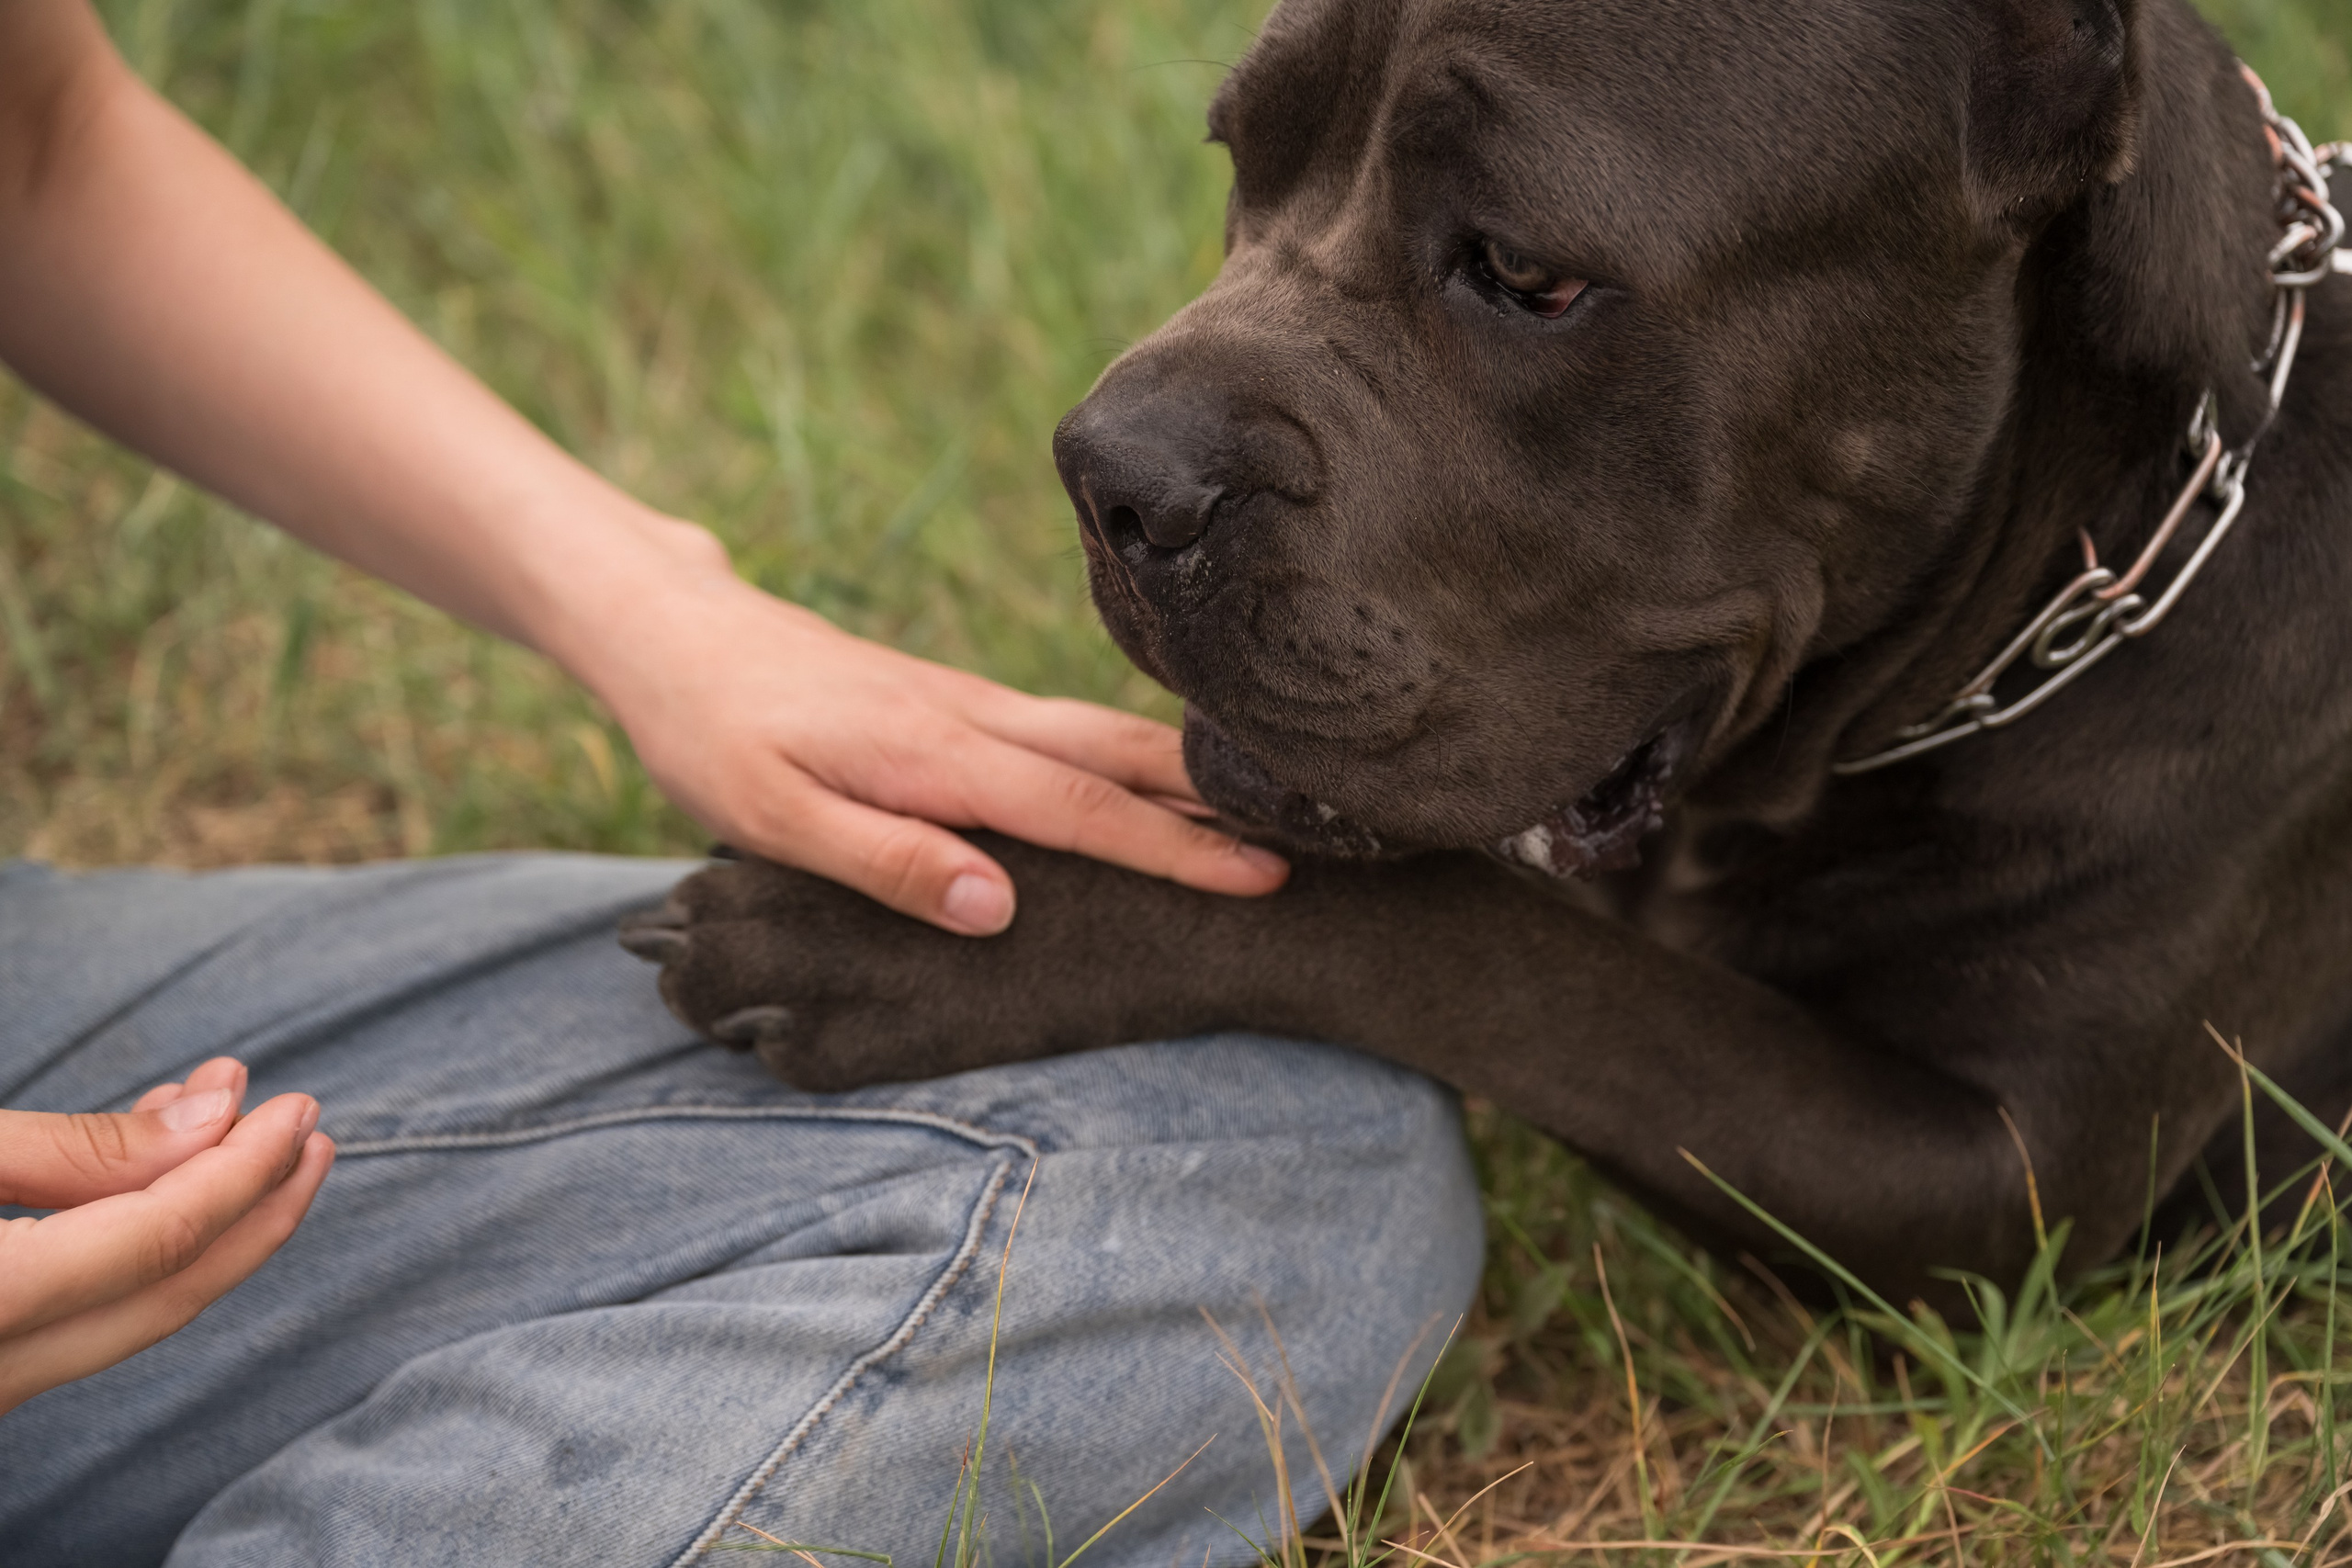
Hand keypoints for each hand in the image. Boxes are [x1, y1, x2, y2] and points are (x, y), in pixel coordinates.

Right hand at [0, 1057, 333, 1415]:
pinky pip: (79, 1321)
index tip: (297, 1111)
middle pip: (164, 1297)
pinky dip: (131, 1251)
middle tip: (306, 1130)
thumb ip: (72, 1147)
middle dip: (252, 1209)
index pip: (158, 1242)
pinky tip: (144, 1183)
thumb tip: (211, 1122)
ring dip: (197, 1224)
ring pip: (123, 1317)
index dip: (242, 1171)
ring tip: (234, 1131)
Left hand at [566, 522, 1288, 935]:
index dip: (1179, 851)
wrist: (668, 631)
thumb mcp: (775, 817)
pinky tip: (1147, 767)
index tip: (1265, 879)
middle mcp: (971, 720)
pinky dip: (1129, 749)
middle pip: (1120, 756)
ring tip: (1260, 801)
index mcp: (939, 757)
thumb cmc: (711, 732)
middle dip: (1217, 799)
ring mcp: (965, 703)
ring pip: (1099, 734)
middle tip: (1313, 836)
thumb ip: (887, 861)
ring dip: (1184, 768)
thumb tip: (999, 906)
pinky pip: (1063, 728)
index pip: (1085, 812)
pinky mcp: (948, 701)